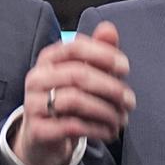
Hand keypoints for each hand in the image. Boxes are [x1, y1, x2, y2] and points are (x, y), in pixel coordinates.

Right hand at [11, 21, 135, 164]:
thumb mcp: (86, 73)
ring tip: (120, 119)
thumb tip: (109, 28)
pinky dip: (97, 129)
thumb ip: (99, 51)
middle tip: (130, 101)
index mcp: (49, 58)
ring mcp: (33, 104)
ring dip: (106, 111)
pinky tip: (109, 131)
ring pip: (75, 101)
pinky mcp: (38, 130)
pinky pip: (72, 126)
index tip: (125, 67)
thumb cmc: (70, 98)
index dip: (104, 55)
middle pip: (79, 75)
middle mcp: (37, 78)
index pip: (76, 47)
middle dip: (111, 88)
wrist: (45, 137)